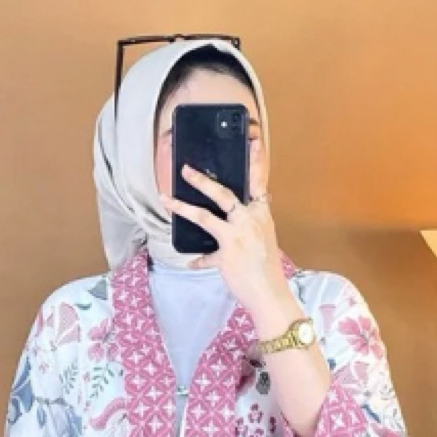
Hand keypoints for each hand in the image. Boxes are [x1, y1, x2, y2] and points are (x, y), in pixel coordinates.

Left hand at [161, 140, 290, 318]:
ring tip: (165, 199)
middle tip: (185, 170)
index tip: (253, 141)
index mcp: (261, 215)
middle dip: (202, 180)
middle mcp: (249, 222)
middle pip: (223, 194)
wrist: (270, 294)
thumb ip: (251, 223)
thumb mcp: (264, 238)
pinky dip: (198, 260)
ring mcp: (236, 238)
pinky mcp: (225, 256)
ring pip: (204, 216)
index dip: (256, 161)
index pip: (258, 183)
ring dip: (182, 207)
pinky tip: (191, 262)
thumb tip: (236, 215)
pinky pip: (204, 256)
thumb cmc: (267, 269)